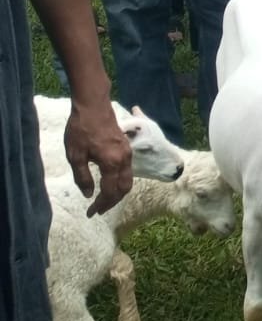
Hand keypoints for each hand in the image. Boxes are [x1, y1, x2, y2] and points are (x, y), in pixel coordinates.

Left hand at [63, 99, 131, 216]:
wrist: (93, 107)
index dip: (101, 205)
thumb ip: (82, 177)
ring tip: (103, 200)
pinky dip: (119, 182)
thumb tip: (88, 194)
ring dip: (117, 193)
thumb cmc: (81, 130)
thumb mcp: (75, 156)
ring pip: (128, 180)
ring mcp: (127, 153)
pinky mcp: (126, 148)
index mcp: (112, 163)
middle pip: (124, 188)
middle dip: (112, 202)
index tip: (90, 213)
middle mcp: (124, 160)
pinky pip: (127, 171)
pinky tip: (108, 183)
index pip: (110, 191)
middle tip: (98, 210)